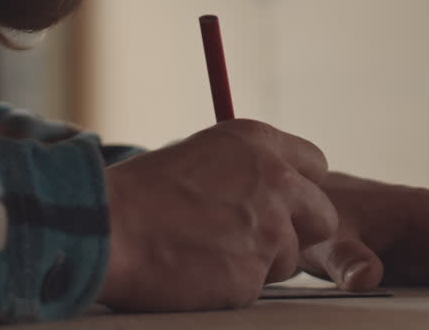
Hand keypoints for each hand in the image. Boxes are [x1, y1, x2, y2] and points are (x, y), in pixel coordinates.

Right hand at [99, 120, 337, 310]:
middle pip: (323, 216)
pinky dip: (230, 285)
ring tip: (207, 252)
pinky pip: (255, 287)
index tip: (283, 203)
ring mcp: (269, 229)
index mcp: (259, 142)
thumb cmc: (141, 193)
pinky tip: (196, 272)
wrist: (105, 229)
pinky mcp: (254, 274)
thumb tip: (277, 189)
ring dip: (259, 262)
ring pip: (289, 259)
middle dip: (299, 232)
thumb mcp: (202, 154)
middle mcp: (275, 181)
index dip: (301, 188)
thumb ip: (248, 169)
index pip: (315, 165)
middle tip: (259, 241)